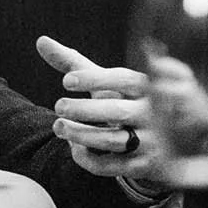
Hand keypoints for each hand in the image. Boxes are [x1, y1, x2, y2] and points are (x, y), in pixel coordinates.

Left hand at [37, 33, 168, 185]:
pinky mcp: (142, 165)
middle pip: (117, 111)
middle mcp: (150, 113)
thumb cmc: (124, 101)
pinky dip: (88, 159)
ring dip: (82, 135)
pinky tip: (73, 147)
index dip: (95, 79)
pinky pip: (112, 166)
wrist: (167, 140)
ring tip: (58, 126)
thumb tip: (40, 41)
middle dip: (85, 110)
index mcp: (144, 86)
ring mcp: (149, 140)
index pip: (123, 80)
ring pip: (113, 140)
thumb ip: (74, 64)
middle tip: (58, 106)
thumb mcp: (105, 82)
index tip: (66, 81)